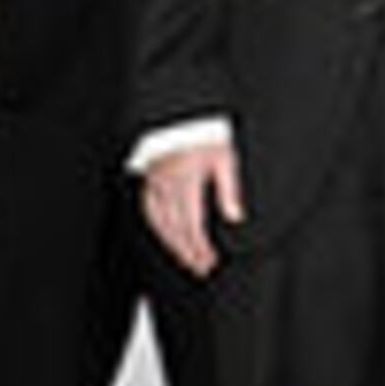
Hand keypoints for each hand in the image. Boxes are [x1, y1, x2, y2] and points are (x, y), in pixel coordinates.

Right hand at [141, 142, 243, 277]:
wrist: (181, 116)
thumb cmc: (205, 135)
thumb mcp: (224, 158)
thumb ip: (229, 189)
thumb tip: (235, 217)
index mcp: (186, 180)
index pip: (192, 224)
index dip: (201, 247)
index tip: (210, 261)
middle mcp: (166, 185)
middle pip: (176, 229)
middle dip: (188, 252)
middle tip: (200, 269)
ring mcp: (155, 184)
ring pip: (161, 224)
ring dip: (173, 245)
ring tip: (187, 259)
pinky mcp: (149, 181)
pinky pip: (150, 212)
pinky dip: (159, 229)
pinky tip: (168, 238)